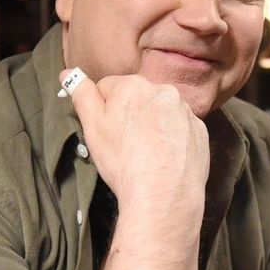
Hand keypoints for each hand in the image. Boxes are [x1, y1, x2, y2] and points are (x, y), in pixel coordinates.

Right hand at [59, 69, 208, 211]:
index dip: (101, 111)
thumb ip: (81, 94)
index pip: (107, 87)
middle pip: (137, 98)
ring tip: (145, 154)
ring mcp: (185, 112)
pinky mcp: (200, 132)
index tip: (105, 132)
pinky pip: (179, 129)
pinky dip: (171, 139)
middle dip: (128, 115)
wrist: (164, 195)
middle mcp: (164, 91)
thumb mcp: (92, 126)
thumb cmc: (123, 160)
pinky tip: (163, 158)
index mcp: (134, 85)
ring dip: (151, 125)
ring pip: (159, 113)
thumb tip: (69, 74)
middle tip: (124, 145)